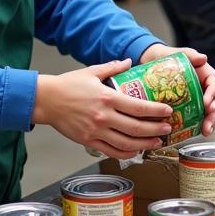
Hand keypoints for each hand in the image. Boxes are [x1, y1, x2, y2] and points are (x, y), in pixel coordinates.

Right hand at [32, 59, 173, 160]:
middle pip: (136, 127)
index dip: (156, 111)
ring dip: (145, 144)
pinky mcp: (88, 141)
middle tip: (167, 128)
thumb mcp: (92, 71)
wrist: (46, 100)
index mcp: (107, 97)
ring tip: (157, 142)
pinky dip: (126, 153)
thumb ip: (113, 67)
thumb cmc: (68, 86)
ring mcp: (96, 131)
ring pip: (126, 143)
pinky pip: (111, 151)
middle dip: (156, 129)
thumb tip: (129, 62)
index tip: (168, 111)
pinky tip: (136, 151)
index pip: (138, 107)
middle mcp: (104, 116)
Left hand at [139, 43, 214, 134]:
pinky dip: (194, 125)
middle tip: (207, 124)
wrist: (152, 62)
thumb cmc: (168, 56)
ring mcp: (195, 97)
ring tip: (205, 132)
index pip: (214, 84)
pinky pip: (193, 116)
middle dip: (211, 115)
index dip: (213, 95)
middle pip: (212, 102)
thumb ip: (191, 55)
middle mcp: (203, 87)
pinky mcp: (186, 105)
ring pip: (205, 112)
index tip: (206, 103)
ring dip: (207, 123)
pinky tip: (192, 133)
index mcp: (205, 75)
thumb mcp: (179, 53)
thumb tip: (203, 58)